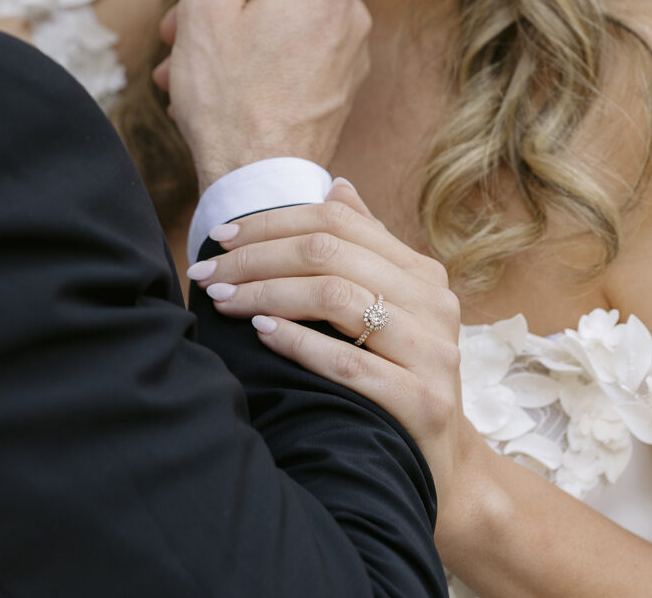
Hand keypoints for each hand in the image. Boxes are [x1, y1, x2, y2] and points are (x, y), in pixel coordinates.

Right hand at [158, 0, 370, 188]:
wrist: (260, 183)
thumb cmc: (228, 96)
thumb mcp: (207, 6)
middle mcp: (350, 14)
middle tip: (179, 26)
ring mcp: (350, 53)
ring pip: (286, 17)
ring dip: (234, 30)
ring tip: (185, 63)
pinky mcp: (342, 86)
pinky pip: (298, 52)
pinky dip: (261, 57)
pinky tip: (218, 85)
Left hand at [187, 180, 467, 508]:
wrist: (444, 467)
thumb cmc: (400, 377)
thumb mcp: (391, 306)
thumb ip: (366, 248)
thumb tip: (337, 185)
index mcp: (422, 273)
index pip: (338, 222)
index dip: (273, 223)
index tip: (220, 236)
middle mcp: (434, 303)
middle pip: (330, 253)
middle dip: (257, 257)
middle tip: (208, 272)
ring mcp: (433, 352)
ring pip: (336, 298)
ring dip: (267, 293)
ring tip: (224, 301)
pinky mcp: (423, 402)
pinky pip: (347, 361)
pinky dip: (297, 342)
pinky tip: (260, 331)